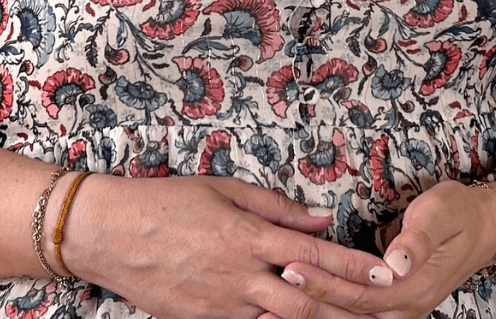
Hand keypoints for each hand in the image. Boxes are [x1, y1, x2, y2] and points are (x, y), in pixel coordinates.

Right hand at [66, 174, 386, 318]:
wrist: (111, 234)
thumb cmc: (167, 202)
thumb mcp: (223, 188)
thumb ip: (275, 205)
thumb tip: (320, 215)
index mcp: (247, 234)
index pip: (314, 253)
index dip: (353, 265)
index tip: (384, 273)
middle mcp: (240, 275)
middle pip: (308, 300)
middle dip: (349, 309)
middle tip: (383, 310)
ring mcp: (222, 306)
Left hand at [275, 179, 495, 318]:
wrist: (484, 226)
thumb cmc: (459, 213)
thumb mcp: (441, 214)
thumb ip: (418, 239)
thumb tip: (397, 261)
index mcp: (414, 287)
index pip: (360, 291)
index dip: (325, 283)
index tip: (292, 267)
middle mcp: (405, 309)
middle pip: (349, 314)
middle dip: (307, 306)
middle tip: (266, 297)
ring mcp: (400, 312)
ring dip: (311, 318)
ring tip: (269, 315)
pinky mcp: (393, 306)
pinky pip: (356, 317)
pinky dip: (327, 316)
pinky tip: (300, 312)